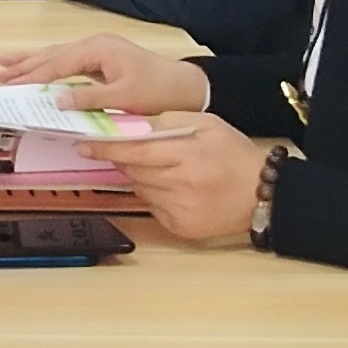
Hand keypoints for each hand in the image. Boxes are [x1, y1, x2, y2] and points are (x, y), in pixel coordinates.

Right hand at [0, 32, 208, 115]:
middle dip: (25, 64)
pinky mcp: (102, 58)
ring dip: (32, 61)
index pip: (57, 64)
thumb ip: (89, 98)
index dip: (32, 75)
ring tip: (5, 65)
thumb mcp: (124, 98)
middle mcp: (94, 44)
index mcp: (98, 49)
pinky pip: (67, 61)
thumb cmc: (158, 92)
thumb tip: (57, 101)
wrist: (187, 87)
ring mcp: (98, 49)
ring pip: (57, 55)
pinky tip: (38, 68)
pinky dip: (49, 65)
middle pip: (52, 54)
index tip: (10, 86)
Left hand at [82, 116, 268, 241]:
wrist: (264, 195)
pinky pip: (152, 206)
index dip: (106, 147)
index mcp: (187, 156)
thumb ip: (167, 120)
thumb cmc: (235, 155)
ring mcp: (180, 210)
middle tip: (117, 149)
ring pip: (139, 189)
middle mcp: (181, 185)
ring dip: (138, 176)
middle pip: (133, 170)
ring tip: (160, 167)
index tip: (84, 144)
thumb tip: (131, 124)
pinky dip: (153, 194)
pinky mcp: (180, 227)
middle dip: (121, 159)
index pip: (134, 151)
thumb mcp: (207, 124)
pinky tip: (172, 187)